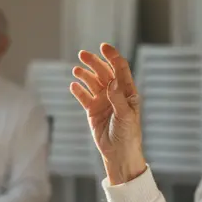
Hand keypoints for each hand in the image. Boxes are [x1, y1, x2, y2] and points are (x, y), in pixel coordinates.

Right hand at [69, 43, 146, 184]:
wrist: (119, 154)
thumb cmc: (128, 135)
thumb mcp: (125, 116)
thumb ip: (118, 98)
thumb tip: (112, 81)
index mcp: (128, 92)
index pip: (120, 69)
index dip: (112, 57)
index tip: (103, 47)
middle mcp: (115, 94)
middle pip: (104, 73)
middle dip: (94, 63)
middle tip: (83, 55)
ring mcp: (103, 102)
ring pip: (92, 83)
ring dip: (85, 75)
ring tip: (76, 70)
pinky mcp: (93, 111)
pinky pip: (84, 97)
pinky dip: (78, 91)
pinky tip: (73, 85)